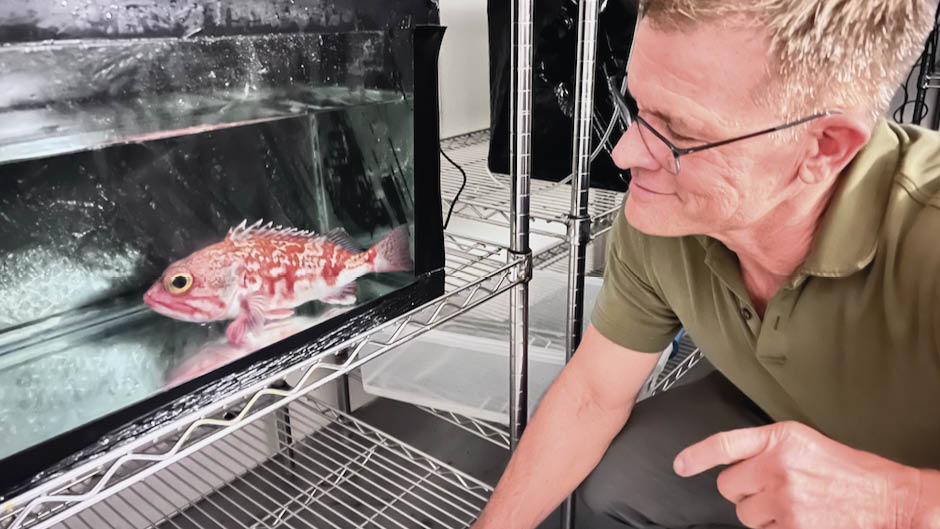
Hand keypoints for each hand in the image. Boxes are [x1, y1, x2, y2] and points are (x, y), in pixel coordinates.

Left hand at [673, 421, 923, 528]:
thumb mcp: (803, 441)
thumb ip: (765, 447)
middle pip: (728, 486)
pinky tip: (799, 518)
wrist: (885, 496)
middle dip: (742, 491)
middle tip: (767, 490)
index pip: (725, 444)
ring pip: (744, 513)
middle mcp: (778, 465)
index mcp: (780, 438)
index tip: (680, 465)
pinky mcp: (793, 526)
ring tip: (789, 505)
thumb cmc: (843, 468)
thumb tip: (731, 461)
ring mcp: (785, 498)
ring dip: (759, 513)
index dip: (697, 456)